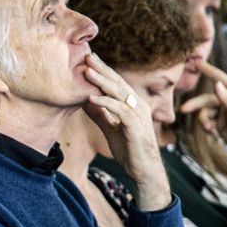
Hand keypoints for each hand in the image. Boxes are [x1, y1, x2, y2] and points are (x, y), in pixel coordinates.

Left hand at [81, 53, 171, 210]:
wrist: (143, 170)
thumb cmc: (129, 149)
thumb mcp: (110, 128)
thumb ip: (99, 114)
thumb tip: (84, 100)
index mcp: (133, 105)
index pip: (117, 83)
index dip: (103, 71)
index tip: (89, 60)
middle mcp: (138, 106)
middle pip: (118, 83)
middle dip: (102, 69)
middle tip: (87, 56)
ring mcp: (138, 115)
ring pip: (119, 93)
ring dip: (101, 81)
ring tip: (86, 71)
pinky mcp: (135, 126)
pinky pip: (119, 110)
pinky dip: (105, 102)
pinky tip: (91, 97)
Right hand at [178, 62, 226, 161]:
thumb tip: (216, 84)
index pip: (221, 78)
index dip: (208, 70)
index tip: (196, 61)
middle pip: (207, 98)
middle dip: (196, 105)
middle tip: (183, 110)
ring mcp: (224, 111)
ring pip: (204, 110)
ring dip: (204, 120)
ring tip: (210, 130)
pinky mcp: (219, 122)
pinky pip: (206, 119)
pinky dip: (206, 125)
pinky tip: (213, 133)